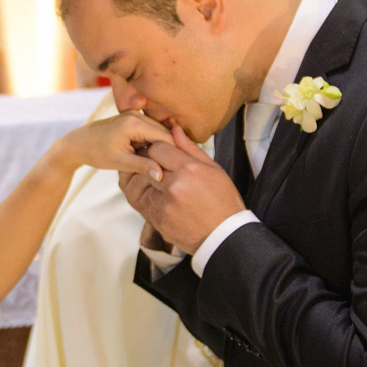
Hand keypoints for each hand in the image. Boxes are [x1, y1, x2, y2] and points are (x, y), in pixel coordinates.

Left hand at [50, 110, 172, 179]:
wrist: (78, 143)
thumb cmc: (96, 153)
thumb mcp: (119, 162)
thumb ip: (142, 166)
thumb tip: (162, 175)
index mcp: (134, 123)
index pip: (165, 137)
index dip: (176, 152)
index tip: (183, 168)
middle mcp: (136, 115)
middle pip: (164, 132)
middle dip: (172, 149)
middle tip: (179, 168)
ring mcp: (135, 115)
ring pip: (159, 131)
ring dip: (163, 146)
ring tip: (168, 164)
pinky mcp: (133, 118)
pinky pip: (150, 130)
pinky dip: (154, 142)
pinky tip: (155, 156)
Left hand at [119, 125, 245, 254]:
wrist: (224, 236)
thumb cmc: (223, 201)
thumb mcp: (214, 170)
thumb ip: (190, 149)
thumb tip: (174, 129)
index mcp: (189, 169)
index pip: (158, 148)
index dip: (158, 148)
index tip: (162, 152)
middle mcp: (174, 186)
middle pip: (147, 164)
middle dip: (151, 163)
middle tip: (158, 166)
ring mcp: (164, 205)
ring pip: (143, 184)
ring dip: (150, 183)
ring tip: (165, 186)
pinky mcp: (158, 220)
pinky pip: (145, 203)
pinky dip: (151, 200)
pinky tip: (166, 202)